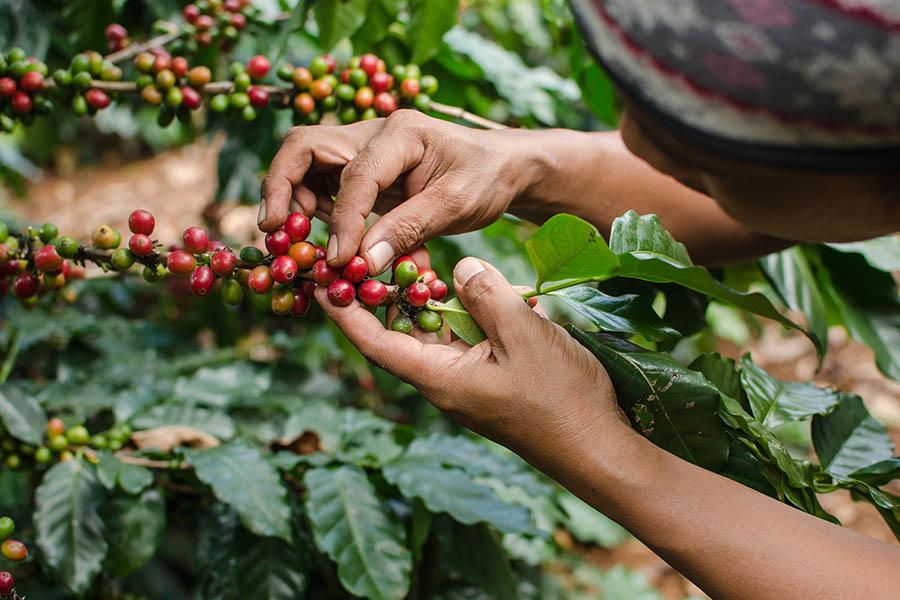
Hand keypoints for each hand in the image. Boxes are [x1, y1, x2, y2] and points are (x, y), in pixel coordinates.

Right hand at [259, 110, 540, 272]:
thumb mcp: (457, 205)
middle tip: (274, 232)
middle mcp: (372, 134)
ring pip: (306, 167)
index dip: (343, 220)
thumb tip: (362, 262)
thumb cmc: (486, 179)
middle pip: (304, 148)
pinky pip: (325, 189)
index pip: (354, 175)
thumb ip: (409, 229)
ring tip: (298, 243)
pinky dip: (318, 214)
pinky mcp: (363, 172)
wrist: (503, 168)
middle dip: (281, 188)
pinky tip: (330, 243)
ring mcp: (364, 151)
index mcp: (400, 133)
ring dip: (296, 203)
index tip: (339, 260)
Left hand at [315, 256, 628, 467]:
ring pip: (437, 333)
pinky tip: (480, 289)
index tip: (322, 281)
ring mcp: (469, 381)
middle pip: (402, 333)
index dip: (346, 312)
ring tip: (423, 260)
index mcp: (439, 378)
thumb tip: (460, 268)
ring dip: (431, 300)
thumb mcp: (522, 336)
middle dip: (389, 294)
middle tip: (379, 252)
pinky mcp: (492, 378)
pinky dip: (467, 312)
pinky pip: (467, 339)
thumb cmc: (560, 398)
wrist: (598, 445)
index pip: (376, 342)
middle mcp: (445, 381)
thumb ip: (486, 296)